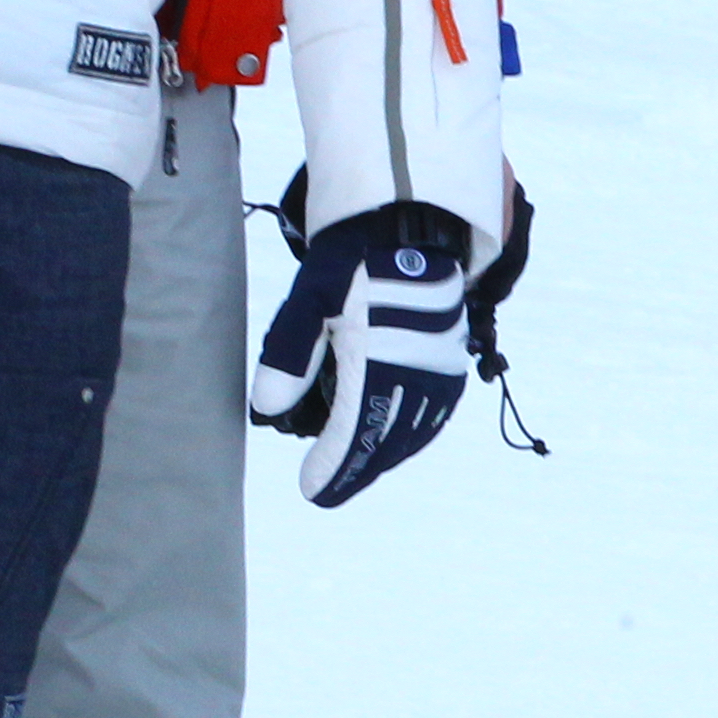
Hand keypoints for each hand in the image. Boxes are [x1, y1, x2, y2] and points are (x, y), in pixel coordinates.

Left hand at [249, 198, 473, 502]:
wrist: (409, 225)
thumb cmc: (353, 259)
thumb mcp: (310, 296)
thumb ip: (288, 353)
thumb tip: (265, 409)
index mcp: (379, 359)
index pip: (355, 431)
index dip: (334, 467)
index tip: (311, 491)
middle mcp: (417, 372)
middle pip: (385, 440)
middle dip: (356, 469)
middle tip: (325, 488)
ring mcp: (440, 370)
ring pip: (412, 432)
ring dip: (382, 455)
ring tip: (354, 469)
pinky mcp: (452, 363)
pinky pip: (432, 415)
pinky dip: (409, 435)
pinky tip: (392, 441)